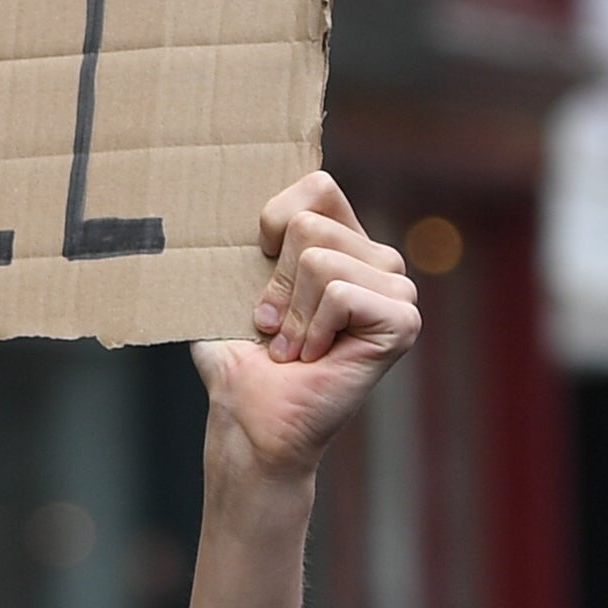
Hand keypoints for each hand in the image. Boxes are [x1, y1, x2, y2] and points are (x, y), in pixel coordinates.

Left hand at [191, 174, 416, 491]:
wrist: (251, 420)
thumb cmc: (240, 359)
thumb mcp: (229, 288)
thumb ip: (239, 241)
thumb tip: (204, 202)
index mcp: (343, 243)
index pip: (317, 187)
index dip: (275, 221)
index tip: (258, 264)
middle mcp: (377, 261)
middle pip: (310, 225)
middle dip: (275, 283)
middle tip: (275, 327)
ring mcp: (397, 290)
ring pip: (320, 260)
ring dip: (291, 314)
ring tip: (293, 348)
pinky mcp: (404, 320)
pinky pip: (340, 294)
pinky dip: (313, 329)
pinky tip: (316, 357)